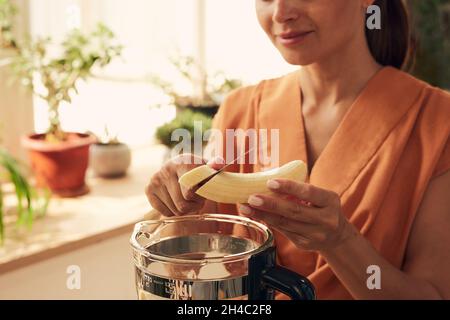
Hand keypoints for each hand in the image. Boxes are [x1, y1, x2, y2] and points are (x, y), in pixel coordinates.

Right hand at [145, 154, 224, 216]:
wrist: (181, 166)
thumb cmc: (198, 171)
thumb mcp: (208, 168)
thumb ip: (216, 165)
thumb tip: (218, 162)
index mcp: (183, 162)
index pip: (190, 192)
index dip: (199, 198)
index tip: (202, 192)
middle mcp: (167, 169)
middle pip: (182, 205)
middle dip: (193, 206)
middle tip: (197, 199)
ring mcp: (156, 179)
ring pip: (174, 211)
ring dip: (184, 210)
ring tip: (187, 199)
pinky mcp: (149, 189)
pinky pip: (165, 213)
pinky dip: (173, 212)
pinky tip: (176, 201)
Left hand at [238, 179, 355, 251]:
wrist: (336, 236)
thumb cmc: (322, 208)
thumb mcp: (320, 197)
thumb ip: (300, 191)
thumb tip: (268, 181)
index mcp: (330, 201)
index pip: (308, 192)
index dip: (289, 187)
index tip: (270, 182)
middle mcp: (325, 219)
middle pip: (294, 211)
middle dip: (270, 204)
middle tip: (252, 197)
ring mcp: (315, 234)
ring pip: (285, 223)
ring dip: (262, 214)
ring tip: (246, 207)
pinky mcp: (304, 244)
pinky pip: (282, 231)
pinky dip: (267, 221)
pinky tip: (255, 215)